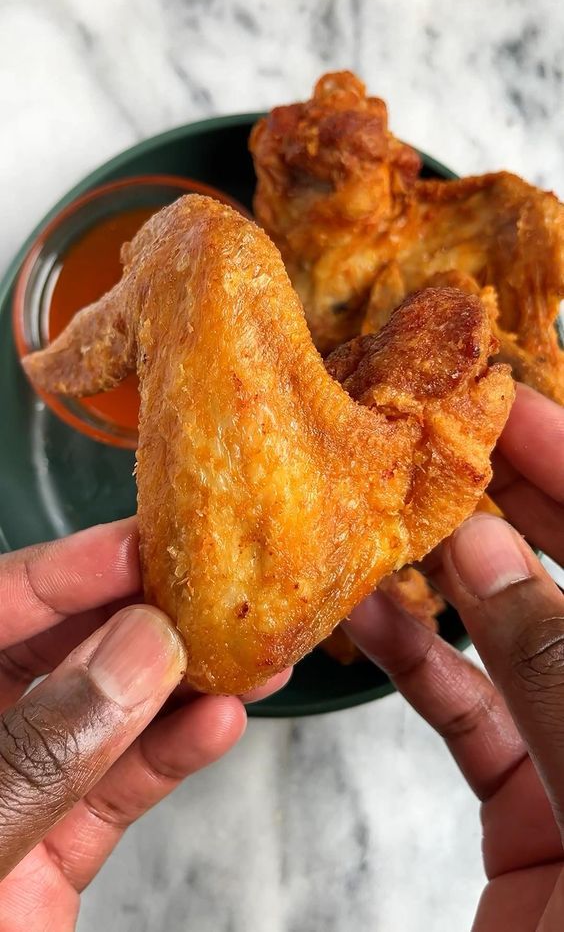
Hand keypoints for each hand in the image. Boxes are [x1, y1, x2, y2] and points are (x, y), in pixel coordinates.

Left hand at [0, 519, 288, 931]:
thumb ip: (42, 748)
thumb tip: (138, 650)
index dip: (67, 568)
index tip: (142, 545)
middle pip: (57, 648)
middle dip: (139, 619)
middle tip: (209, 591)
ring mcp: (12, 793)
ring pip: (104, 719)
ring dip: (179, 687)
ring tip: (246, 653)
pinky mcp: (53, 852)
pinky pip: (119, 791)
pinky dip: (172, 758)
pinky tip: (220, 724)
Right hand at [345, 384, 563, 931]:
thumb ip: (560, 679)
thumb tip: (492, 559)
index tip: (511, 406)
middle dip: (516, 503)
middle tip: (440, 438)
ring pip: (522, 644)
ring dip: (454, 581)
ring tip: (392, 518)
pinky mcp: (535, 820)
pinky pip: (475, 719)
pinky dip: (423, 666)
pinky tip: (374, 620)